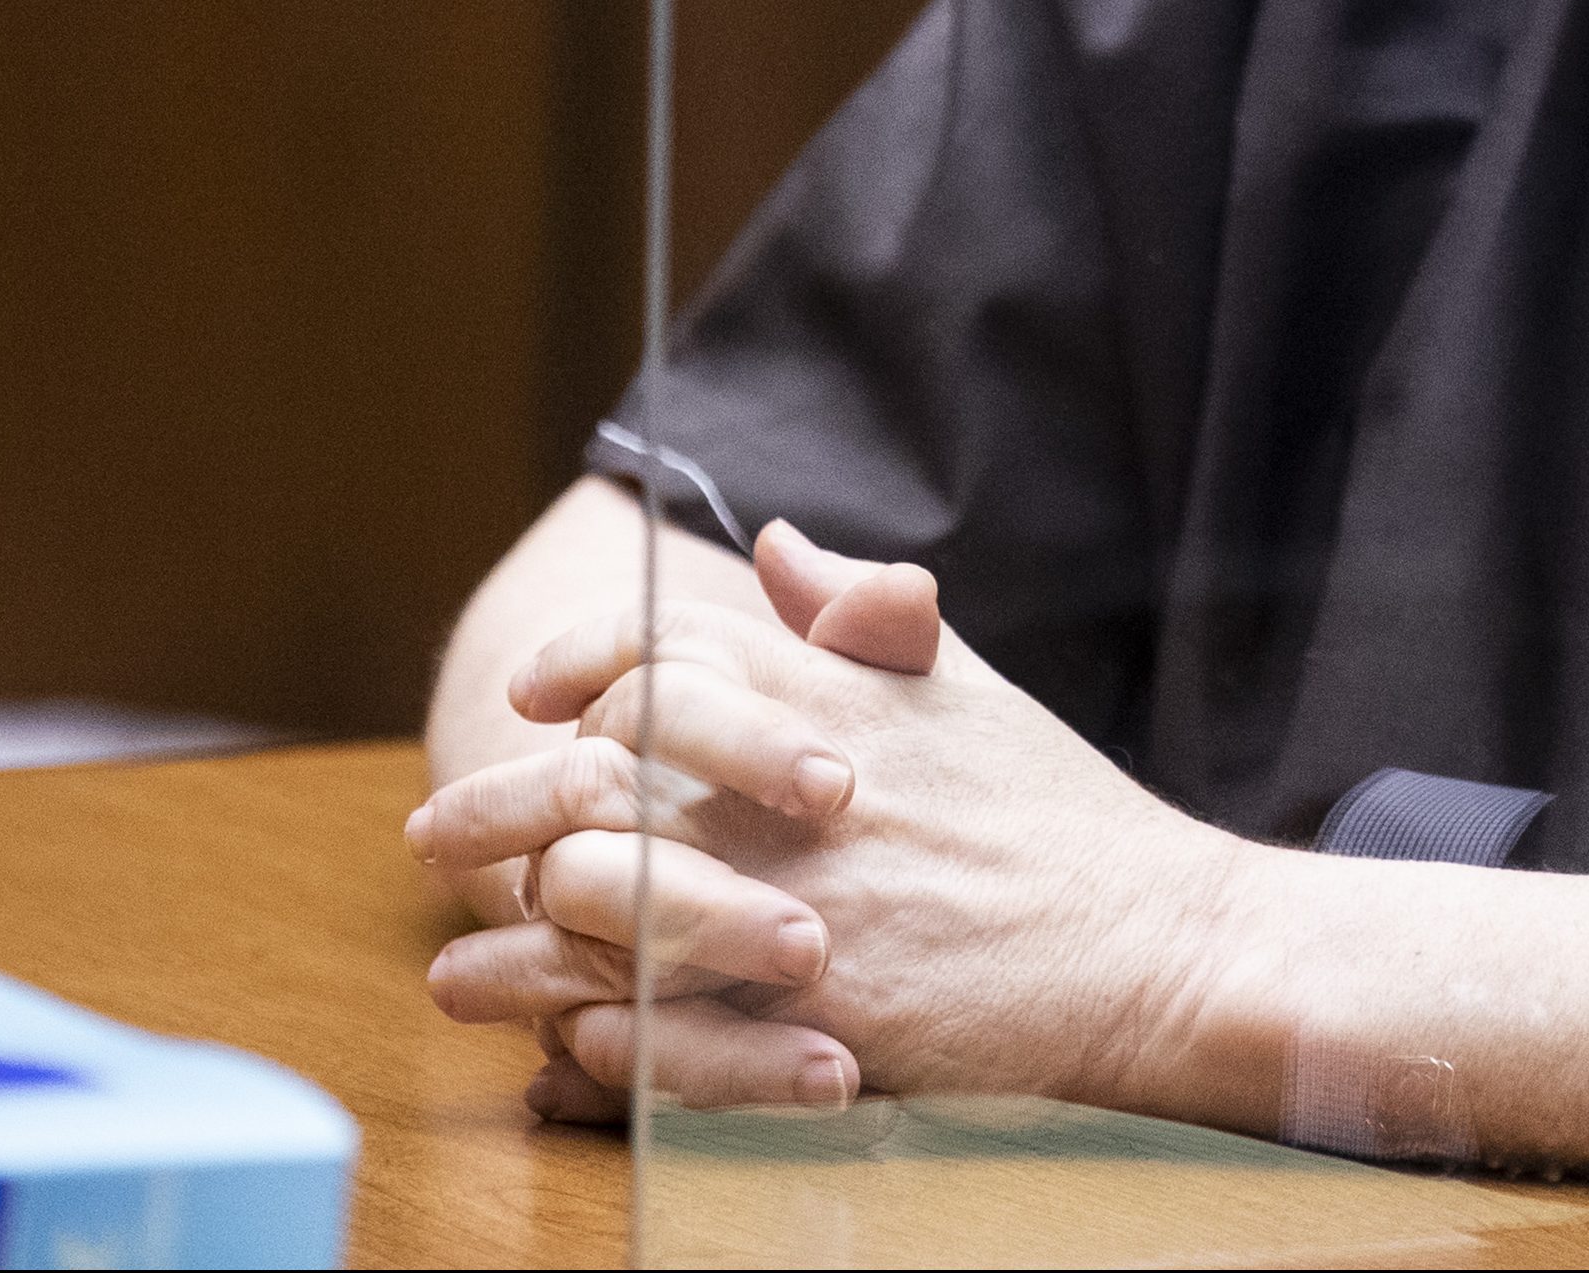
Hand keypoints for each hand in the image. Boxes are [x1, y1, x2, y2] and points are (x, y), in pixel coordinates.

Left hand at [413, 524, 1239, 1118]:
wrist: (1150, 949)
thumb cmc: (1059, 818)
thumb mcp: (966, 687)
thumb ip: (862, 612)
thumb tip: (774, 546)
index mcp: (832, 703)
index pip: (660, 649)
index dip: (577, 660)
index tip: (533, 694)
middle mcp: (795, 800)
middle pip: (593, 782)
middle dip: (496, 810)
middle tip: (438, 836)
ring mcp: (797, 913)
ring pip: (599, 914)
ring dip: (510, 946)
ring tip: (456, 968)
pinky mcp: (808, 1023)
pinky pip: (656, 1030)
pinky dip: (590, 1036)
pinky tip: (554, 1043)